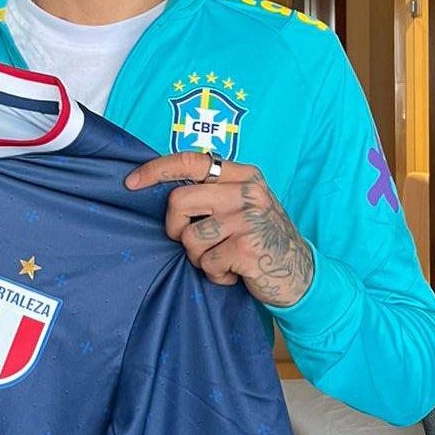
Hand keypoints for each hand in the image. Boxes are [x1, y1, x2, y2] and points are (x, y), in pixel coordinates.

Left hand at [125, 151, 314, 307]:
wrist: (302, 274)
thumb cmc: (264, 239)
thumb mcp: (246, 204)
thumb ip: (215, 192)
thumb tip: (168, 192)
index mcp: (244, 176)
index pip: (192, 160)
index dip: (156, 169)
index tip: (132, 182)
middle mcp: (247, 192)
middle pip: (179, 200)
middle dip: (175, 228)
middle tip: (193, 243)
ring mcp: (248, 220)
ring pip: (190, 238)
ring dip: (198, 257)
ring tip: (222, 259)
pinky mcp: (247, 249)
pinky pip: (207, 263)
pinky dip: (215, 274)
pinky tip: (235, 272)